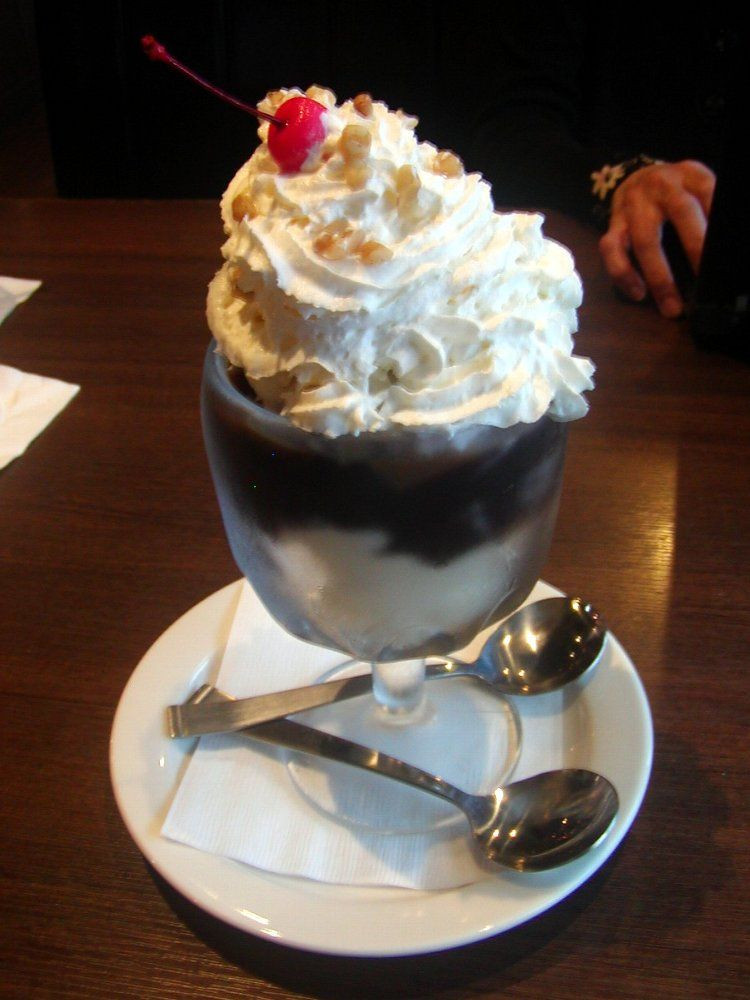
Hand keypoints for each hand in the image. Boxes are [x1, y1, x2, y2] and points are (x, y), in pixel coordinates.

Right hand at [598, 160, 715, 317]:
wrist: (636, 178)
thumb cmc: (676, 192)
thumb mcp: (698, 189)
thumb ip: (710, 210)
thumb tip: (721, 252)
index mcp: (690, 174)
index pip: (709, 191)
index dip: (716, 218)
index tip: (723, 253)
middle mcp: (661, 185)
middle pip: (681, 213)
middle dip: (696, 248)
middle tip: (707, 284)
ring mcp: (634, 205)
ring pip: (645, 240)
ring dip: (660, 278)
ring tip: (672, 308)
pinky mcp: (613, 224)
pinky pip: (612, 250)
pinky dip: (623, 274)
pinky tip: (638, 294)